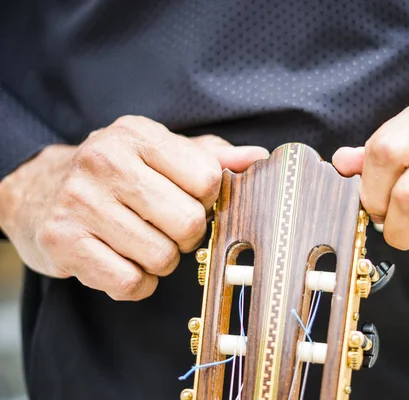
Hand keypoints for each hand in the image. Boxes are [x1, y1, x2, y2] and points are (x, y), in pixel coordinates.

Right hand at [0, 115, 267, 299]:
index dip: (208, 200)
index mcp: (138, 135)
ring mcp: (80, 203)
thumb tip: (260, 157)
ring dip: (161, 261)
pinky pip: (129, 283)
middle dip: (186, 236)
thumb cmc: (115, 173)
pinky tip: (124, 262)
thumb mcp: (160, 152)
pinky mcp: (63, 242)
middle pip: (188, 222)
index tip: (191, 201)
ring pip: (161, 258)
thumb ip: (211, 156)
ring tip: (142, 243)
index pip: (207, 179)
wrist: (37, 191)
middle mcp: (105, 162)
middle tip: (167, 228)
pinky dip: (136, 283)